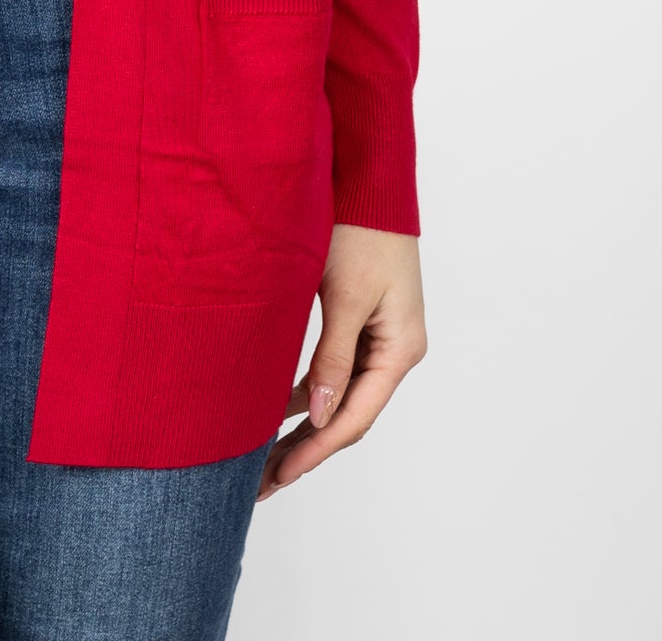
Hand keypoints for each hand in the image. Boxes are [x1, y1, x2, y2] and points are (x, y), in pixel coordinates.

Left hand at [258, 225, 425, 500]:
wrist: (370, 180)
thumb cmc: (361, 231)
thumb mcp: (343, 296)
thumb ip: (331, 358)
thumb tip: (316, 417)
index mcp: (399, 350)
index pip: (353, 417)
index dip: (314, 451)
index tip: (278, 476)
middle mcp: (394, 350)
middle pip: (348, 414)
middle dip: (306, 448)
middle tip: (262, 481)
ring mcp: (380, 337)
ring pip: (340, 395)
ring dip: (304, 423)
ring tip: (264, 454)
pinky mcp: (362, 321)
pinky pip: (336, 370)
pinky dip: (308, 391)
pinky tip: (277, 407)